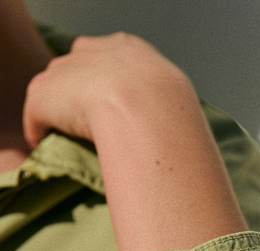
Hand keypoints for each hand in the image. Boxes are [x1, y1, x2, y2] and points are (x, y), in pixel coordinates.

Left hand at [22, 31, 186, 149]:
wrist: (145, 107)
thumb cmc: (171, 112)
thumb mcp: (179, 103)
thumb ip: (166, 110)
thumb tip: (176, 138)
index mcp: (128, 49)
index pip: (109, 59)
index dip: (109, 86)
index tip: (116, 111)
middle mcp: (93, 51)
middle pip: (76, 69)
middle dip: (79, 94)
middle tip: (91, 127)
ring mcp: (66, 71)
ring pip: (55, 91)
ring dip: (59, 114)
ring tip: (70, 140)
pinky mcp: (44, 94)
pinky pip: (36, 116)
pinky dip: (40, 133)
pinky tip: (50, 148)